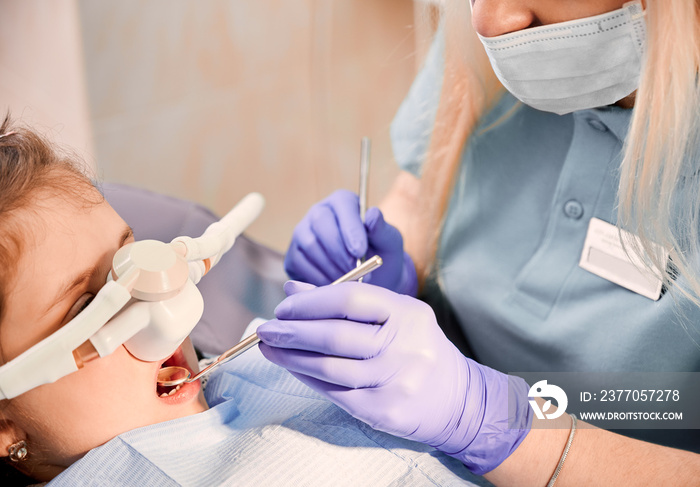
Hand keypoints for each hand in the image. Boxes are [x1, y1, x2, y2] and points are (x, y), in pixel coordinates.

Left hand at [257, 282, 532, 473]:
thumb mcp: (394, 314)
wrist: (458, 400)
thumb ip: (346, 299)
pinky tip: (292, 367)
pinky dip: (307, 378)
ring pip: (330, 367)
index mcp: (407, 313)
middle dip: (292, 331)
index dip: (310, 302)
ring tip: (269, 348)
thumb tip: (293, 289)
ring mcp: (394, 381)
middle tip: (266, 328)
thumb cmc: (416, 347)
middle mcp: (403, 346)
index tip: (284, 306)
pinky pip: (335, 392)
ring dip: (291, 357)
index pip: (349, 300)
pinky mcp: (383, 410)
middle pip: (335, 335)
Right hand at [284, 190, 416, 295]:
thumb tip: (372, 215)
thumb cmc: (381, 255)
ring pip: (310, 246)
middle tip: (355, 270)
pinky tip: (335, 285)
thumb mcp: (389, 242)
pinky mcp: (293, 256)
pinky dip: (319, 278)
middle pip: (321, 223)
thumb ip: (382, 229)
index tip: (360, 251)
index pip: (342, 204)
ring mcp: (302, 234)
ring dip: (332, 267)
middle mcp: (319, 213)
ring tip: (350, 280)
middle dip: (339, 250)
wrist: (370, 280)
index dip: (350, 227)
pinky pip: (300, 265)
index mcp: (343, 202)